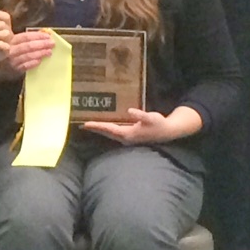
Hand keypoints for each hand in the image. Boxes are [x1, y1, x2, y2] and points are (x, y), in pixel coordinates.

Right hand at [0, 15, 53, 76]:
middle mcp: (10, 50)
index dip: (37, 36)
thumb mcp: (18, 42)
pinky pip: (25, 66)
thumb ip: (30, 38)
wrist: (4, 67)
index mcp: (11, 40)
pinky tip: (39, 61)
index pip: (25, 36)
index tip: (48, 36)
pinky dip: (32, 63)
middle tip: (52, 44)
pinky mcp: (15, 69)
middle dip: (41, 44)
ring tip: (49, 52)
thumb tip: (45, 32)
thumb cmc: (14, 51)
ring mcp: (12, 60)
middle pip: (27, 46)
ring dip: (39, 53)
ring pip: (27, 55)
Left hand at [82, 106, 202, 144]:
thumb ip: (140, 115)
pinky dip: (107, 129)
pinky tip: (105, 125)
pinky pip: (115, 133)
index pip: (109, 129)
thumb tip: (130, 111)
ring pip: (110, 134)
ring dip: (100, 129)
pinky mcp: (130, 137)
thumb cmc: (159, 124)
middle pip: (107, 133)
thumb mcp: (151, 118)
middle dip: (95, 128)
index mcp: (128, 134)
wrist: (167, 132)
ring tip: (90, 125)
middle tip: (82, 124)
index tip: (85, 124)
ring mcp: (128, 139)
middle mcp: (126, 138)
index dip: (97, 126)